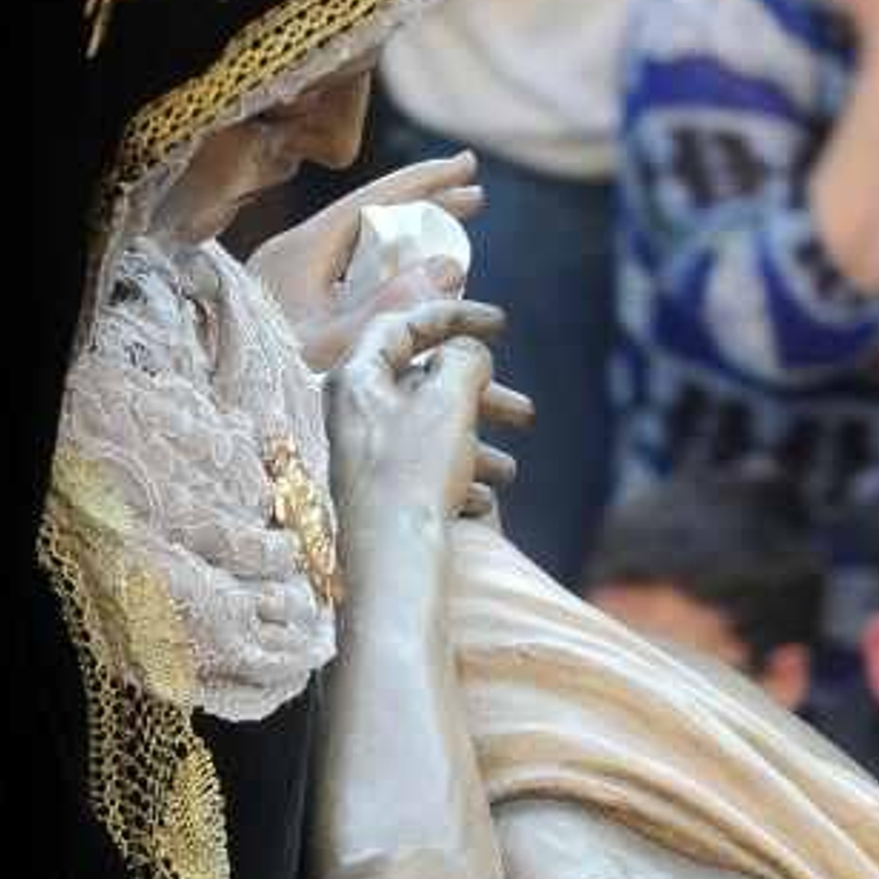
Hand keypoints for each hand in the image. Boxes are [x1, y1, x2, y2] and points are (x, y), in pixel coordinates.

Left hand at [250, 151, 482, 372]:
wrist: (212, 405)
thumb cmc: (266, 381)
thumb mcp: (335, 346)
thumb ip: (392, 305)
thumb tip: (449, 266)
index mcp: (301, 251)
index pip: (373, 199)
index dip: (425, 181)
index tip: (468, 167)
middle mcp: (295, 255)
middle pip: (371, 214)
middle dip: (424, 203)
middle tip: (473, 193)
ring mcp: (291, 279)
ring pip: (363, 243)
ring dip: (409, 237)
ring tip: (452, 236)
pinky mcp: (291, 304)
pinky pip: (351, 271)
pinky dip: (389, 265)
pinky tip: (413, 278)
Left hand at [327, 296, 531, 546]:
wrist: (390, 562)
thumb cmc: (413, 475)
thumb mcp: (449, 402)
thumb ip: (465, 360)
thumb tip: (468, 353)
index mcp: (357, 379)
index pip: (404, 326)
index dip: (455, 316)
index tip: (501, 324)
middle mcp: (354, 414)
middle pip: (424, 384)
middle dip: (481, 396)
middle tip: (524, 413)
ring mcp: (365, 455)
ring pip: (431, 431)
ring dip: (478, 444)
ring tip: (510, 470)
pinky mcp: (378, 493)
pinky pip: (424, 472)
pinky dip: (459, 479)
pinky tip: (481, 503)